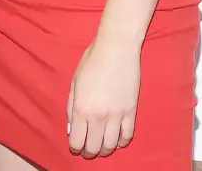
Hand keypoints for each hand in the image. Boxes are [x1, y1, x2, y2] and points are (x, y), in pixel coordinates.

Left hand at [66, 38, 140, 158]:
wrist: (116, 49)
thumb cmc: (92, 61)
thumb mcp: (75, 82)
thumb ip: (70, 106)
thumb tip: (71, 128)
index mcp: (81, 108)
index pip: (77, 141)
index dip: (75, 147)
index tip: (76, 146)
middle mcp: (98, 116)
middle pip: (94, 148)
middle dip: (89, 152)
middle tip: (87, 150)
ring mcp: (116, 115)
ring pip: (111, 146)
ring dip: (105, 149)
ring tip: (101, 146)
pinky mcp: (131, 112)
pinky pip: (127, 136)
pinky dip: (121, 142)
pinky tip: (116, 139)